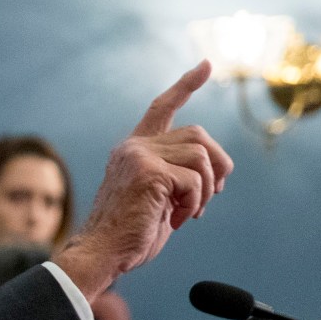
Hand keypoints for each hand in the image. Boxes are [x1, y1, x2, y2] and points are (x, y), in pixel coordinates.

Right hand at [53, 60, 233, 300]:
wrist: (103, 254)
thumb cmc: (130, 234)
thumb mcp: (156, 198)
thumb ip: (176, 176)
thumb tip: (217, 173)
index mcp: (134, 149)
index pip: (162, 107)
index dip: (186, 86)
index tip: (205, 65)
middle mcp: (134, 146)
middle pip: (199, 135)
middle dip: (217, 165)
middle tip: (213, 195)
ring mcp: (139, 156)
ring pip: (201, 156)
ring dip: (206, 190)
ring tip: (190, 213)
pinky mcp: (149, 172)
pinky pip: (195, 181)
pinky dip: (196, 204)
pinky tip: (180, 220)